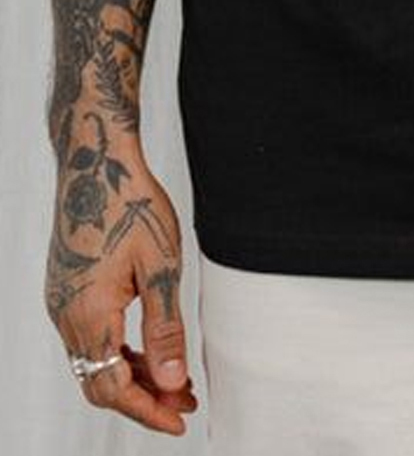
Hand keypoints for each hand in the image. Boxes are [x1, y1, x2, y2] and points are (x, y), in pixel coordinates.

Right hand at [46, 146, 196, 434]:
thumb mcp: (160, 266)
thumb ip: (165, 328)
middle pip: (100, 382)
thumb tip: (171, 383)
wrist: (95, 160)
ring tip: (176, 377)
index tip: (181, 419)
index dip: (148, 411)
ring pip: (93, 361)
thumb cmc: (130, 203)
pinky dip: (118, 350)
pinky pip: (88, 337)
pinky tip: (149, 347)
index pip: (114, 389)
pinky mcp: (65, 288)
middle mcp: (65, 315)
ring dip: (132, 374)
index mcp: (88, 315)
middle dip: (143, 398)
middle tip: (185, 400)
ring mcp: (61, 301)